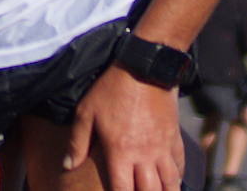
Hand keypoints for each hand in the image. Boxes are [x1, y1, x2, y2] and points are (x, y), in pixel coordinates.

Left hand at [63, 64, 183, 189]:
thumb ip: (77, 142)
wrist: (144, 67)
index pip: (122, 190)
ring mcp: (163, 148)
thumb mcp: (86, 112)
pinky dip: (177, 177)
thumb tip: (67, 165)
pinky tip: (173, 181)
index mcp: (120, 153)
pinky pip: (180, 165)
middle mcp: (144, 156)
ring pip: (170, 183)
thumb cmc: (111, 89)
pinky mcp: (175, 137)